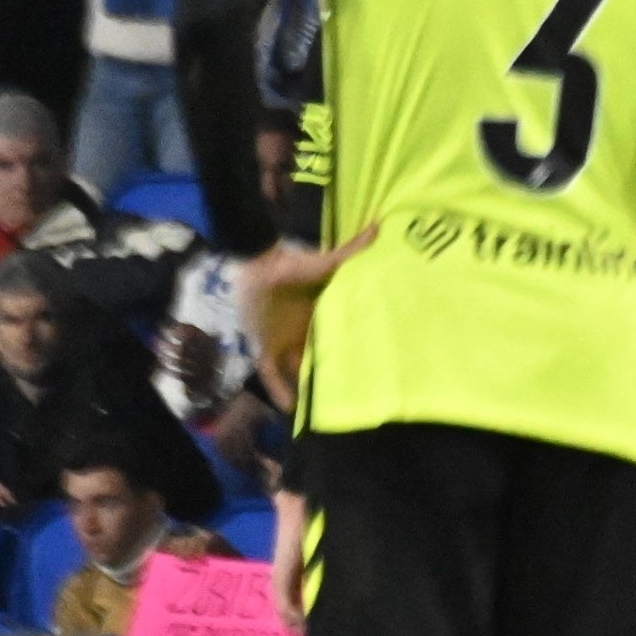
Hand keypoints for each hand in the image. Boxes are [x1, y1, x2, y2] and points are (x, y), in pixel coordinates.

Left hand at [242, 234, 369, 410]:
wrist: (254, 266)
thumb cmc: (291, 264)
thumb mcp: (325, 263)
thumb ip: (352, 252)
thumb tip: (381, 228)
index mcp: (327, 314)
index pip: (345, 335)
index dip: (359, 349)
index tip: (379, 365)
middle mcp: (310, 331)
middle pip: (327, 357)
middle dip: (339, 374)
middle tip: (361, 393)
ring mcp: (288, 341)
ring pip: (303, 370)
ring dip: (312, 386)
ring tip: (331, 408)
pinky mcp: (267, 347)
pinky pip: (273, 373)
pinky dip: (279, 390)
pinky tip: (290, 408)